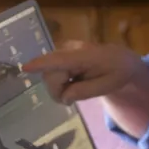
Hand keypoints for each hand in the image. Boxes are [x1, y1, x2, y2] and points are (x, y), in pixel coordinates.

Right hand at [22, 41, 147, 103]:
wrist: (123, 59)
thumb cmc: (117, 73)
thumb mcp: (107, 86)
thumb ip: (85, 91)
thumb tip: (64, 96)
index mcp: (86, 56)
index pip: (60, 60)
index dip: (41, 64)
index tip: (25, 68)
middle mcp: (72, 49)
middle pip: (50, 74)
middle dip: (57, 90)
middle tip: (72, 99)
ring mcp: (65, 49)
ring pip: (48, 73)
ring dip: (58, 86)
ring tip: (76, 87)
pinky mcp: (61, 52)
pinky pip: (51, 70)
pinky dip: (59, 80)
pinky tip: (72, 80)